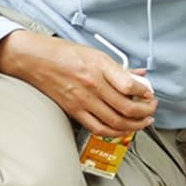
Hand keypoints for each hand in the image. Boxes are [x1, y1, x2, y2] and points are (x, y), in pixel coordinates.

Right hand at [0, 31, 156, 137]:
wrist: (34, 60)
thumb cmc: (62, 53)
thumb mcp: (94, 53)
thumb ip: (119, 68)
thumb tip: (139, 75)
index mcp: (99, 66)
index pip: (129, 86)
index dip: (145, 93)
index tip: (150, 93)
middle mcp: (92, 85)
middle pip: (127, 107)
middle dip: (145, 111)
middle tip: (152, 109)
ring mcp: (83, 100)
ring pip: (116, 122)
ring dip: (135, 125)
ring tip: (144, 121)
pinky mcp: (75, 111)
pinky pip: (99, 128)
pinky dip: (116, 132)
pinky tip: (125, 129)